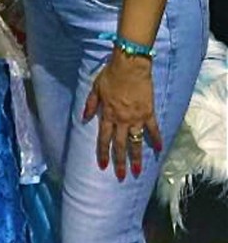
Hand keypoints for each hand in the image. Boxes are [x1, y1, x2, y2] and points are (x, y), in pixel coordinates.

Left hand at [83, 51, 162, 179]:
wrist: (130, 66)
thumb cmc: (111, 74)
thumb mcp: (95, 88)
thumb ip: (90, 104)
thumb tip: (84, 118)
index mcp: (108, 114)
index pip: (104, 138)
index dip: (103, 153)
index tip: (103, 166)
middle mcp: (122, 120)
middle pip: (120, 145)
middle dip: (119, 162)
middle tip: (121, 176)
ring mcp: (136, 118)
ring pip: (136, 142)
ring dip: (137, 157)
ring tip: (138, 171)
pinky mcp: (148, 113)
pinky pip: (153, 129)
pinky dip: (156, 139)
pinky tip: (158, 150)